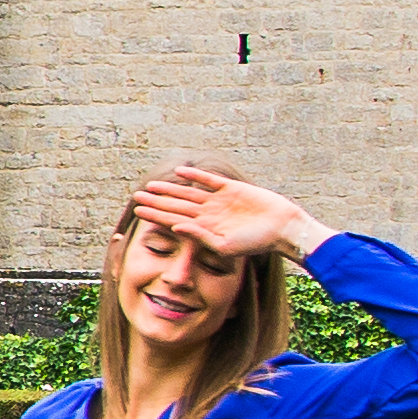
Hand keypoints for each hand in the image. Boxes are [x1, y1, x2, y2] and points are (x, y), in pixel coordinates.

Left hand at [127, 166, 325, 264]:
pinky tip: (180, 172)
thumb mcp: (225, 246)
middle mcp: (209, 214)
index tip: (137, 211)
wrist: (282, 228)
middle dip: (156, 201)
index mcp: (205, 229)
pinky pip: (209, 180)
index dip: (156, 215)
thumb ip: (200, 236)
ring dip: (170, 189)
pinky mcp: (231, 188)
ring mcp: (219, 201)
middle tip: (135, 196)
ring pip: (188, 193)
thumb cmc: (257, 243)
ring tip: (151, 186)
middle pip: (177, 206)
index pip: (174, 220)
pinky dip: (195, 176)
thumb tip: (176, 228)